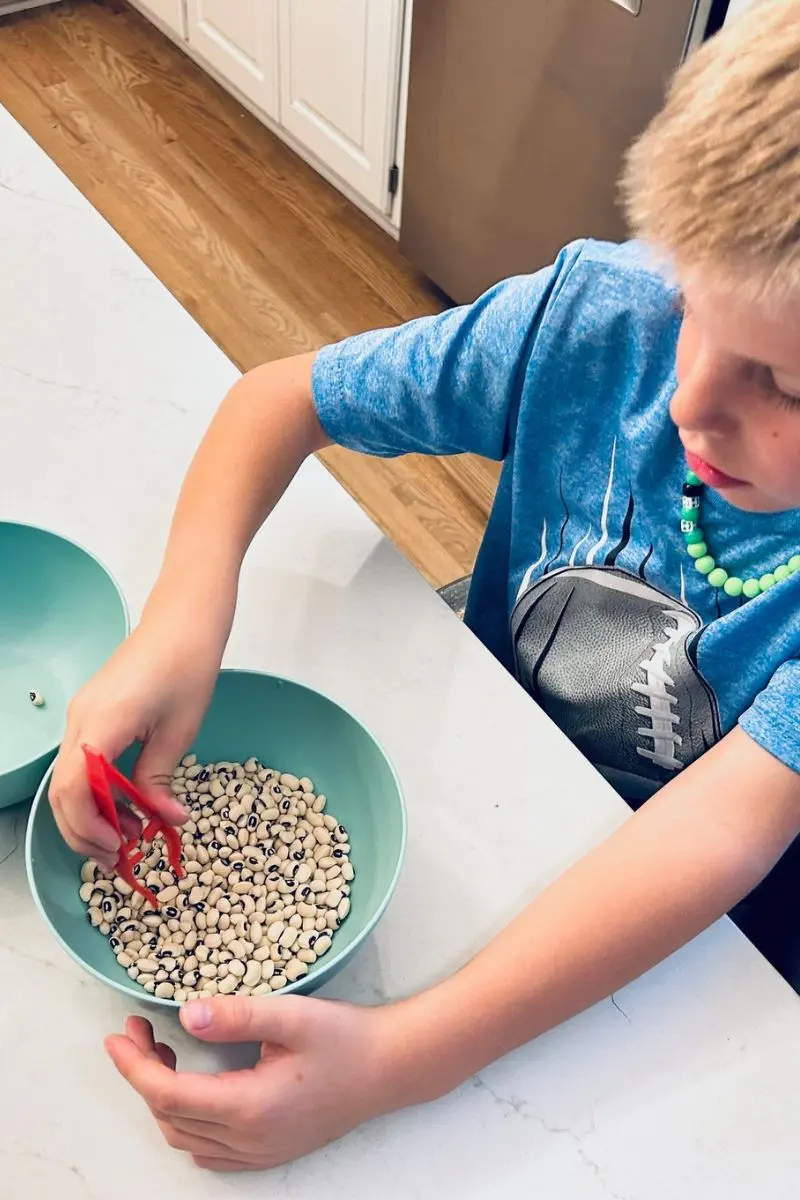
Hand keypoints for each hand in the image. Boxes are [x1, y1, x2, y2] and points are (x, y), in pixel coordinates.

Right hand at [50, 604, 226, 864]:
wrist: (184, 620)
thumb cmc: (187, 664)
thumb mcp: (180, 730)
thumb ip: (160, 778)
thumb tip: (166, 819)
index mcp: (101, 724)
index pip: (73, 791)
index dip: (90, 828)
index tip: (121, 849)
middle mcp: (81, 721)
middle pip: (62, 793)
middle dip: (86, 831)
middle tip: (120, 859)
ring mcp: (82, 716)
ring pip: (69, 780)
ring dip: (93, 814)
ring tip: (131, 837)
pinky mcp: (92, 713)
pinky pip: (82, 762)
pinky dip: (98, 790)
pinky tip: (129, 805)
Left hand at [105, 996, 395, 1170]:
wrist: (391, 1068)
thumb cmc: (345, 1038)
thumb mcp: (292, 1015)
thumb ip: (238, 1014)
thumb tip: (187, 1013)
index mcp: (248, 1108)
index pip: (166, 1095)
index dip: (133, 1066)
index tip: (118, 1033)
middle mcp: (248, 1140)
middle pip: (169, 1117)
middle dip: (143, 1075)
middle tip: (142, 1031)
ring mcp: (259, 1152)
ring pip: (186, 1137)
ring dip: (164, 1097)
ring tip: (165, 1052)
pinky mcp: (269, 1151)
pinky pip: (209, 1150)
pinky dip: (187, 1121)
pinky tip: (194, 1088)